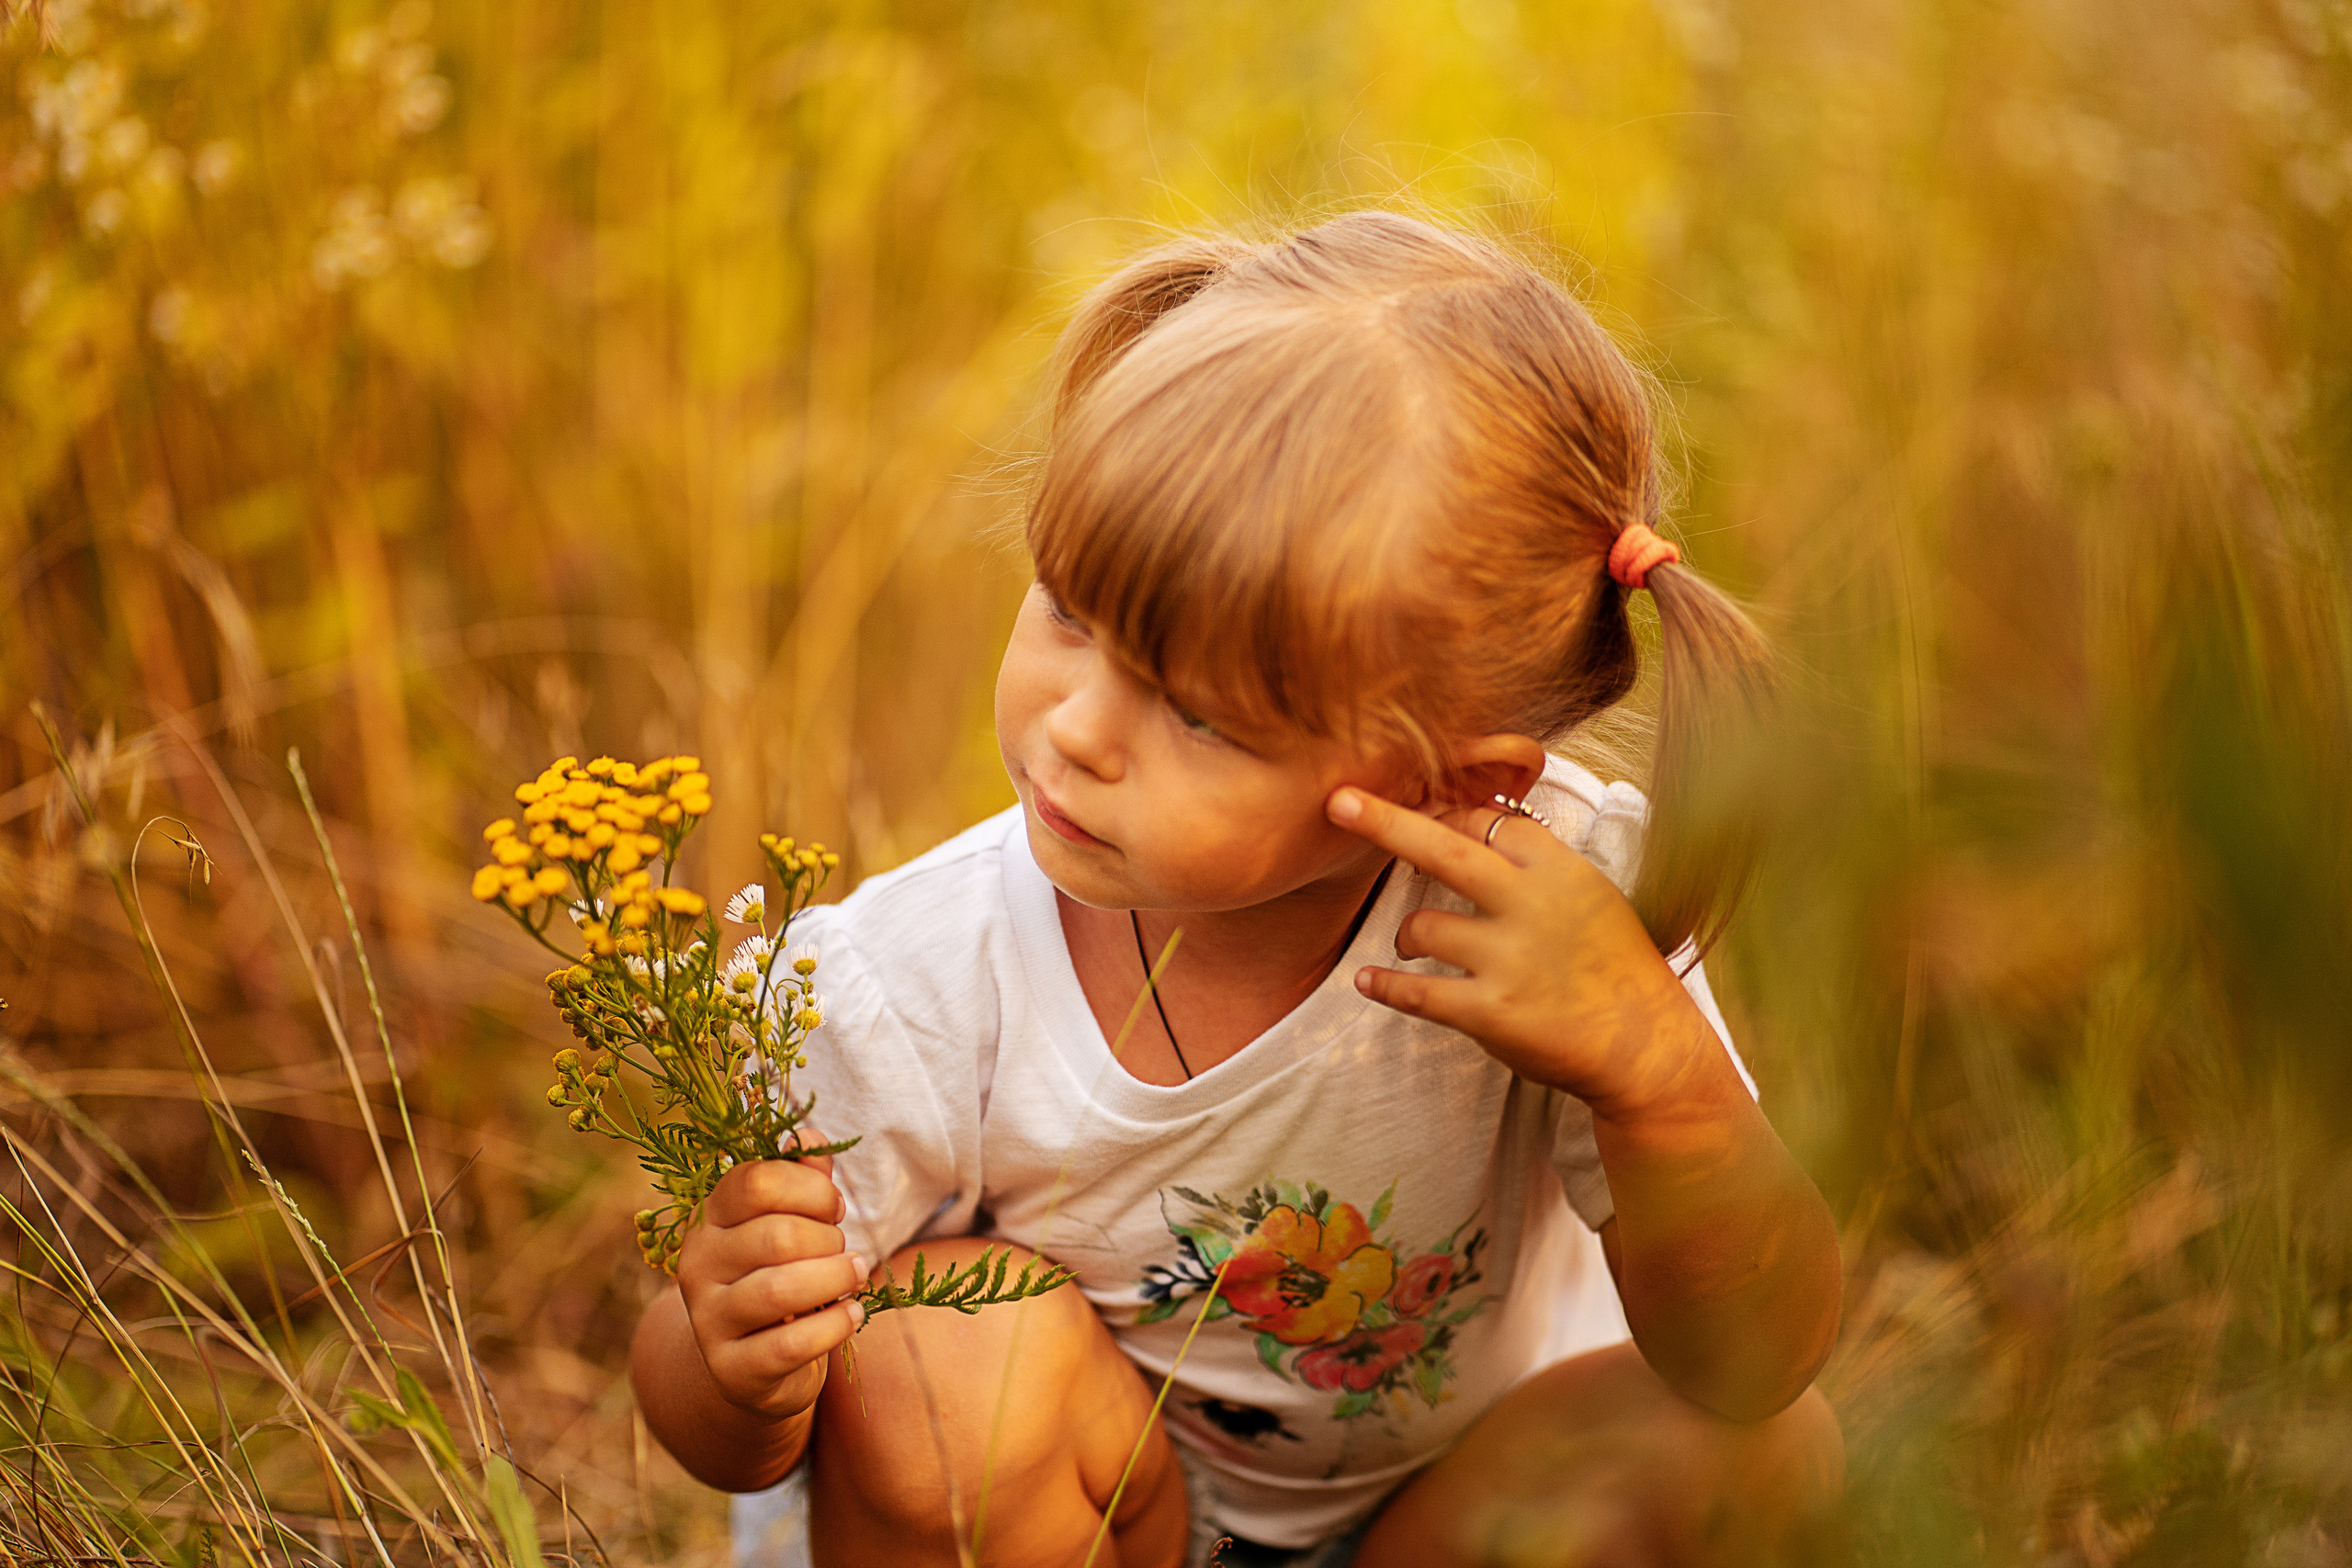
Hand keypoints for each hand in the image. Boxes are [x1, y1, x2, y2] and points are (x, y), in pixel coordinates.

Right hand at [675, 1154, 867, 1421]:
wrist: (756, 1362)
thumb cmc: (782, 1274)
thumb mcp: (790, 1223)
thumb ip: (802, 1178)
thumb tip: (807, 1136)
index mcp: (709, 1217)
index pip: (755, 1181)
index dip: (809, 1188)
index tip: (833, 1207)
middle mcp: (697, 1265)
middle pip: (777, 1235)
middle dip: (828, 1238)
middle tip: (843, 1250)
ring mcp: (709, 1320)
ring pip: (780, 1290)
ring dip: (835, 1278)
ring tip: (855, 1276)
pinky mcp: (732, 1369)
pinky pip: (791, 1344)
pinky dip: (835, 1325)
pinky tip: (854, 1314)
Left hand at [1325, 786, 1714, 1116]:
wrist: (1645, 1045)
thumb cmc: (1615, 967)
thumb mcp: (1591, 894)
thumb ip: (1536, 863)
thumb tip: (1475, 818)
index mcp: (1560, 869)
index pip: (1487, 819)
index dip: (1448, 817)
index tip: (1422, 819)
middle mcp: (1532, 905)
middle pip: (1443, 848)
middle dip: (1384, 820)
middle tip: (1337, 802)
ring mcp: (1510, 959)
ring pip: (1422, 926)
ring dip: (1406, 936)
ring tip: (1412, 946)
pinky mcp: (1492, 1011)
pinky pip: (1417, 993)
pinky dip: (1385, 985)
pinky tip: (1367, 980)